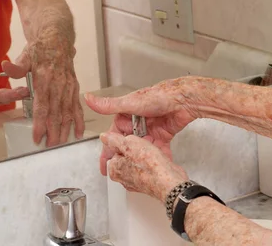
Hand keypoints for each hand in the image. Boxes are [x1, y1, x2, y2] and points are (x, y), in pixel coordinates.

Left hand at [2, 40, 83, 145]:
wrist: (58, 40)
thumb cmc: (40, 50)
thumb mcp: (25, 56)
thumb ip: (17, 66)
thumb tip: (6, 68)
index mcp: (46, 78)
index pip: (43, 106)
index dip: (41, 123)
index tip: (38, 138)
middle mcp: (60, 84)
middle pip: (57, 113)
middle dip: (54, 132)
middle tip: (50, 147)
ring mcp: (69, 87)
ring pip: (68, 112)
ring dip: (65, 129)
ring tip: (60, 143)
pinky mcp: (75, 88)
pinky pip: (78, 107)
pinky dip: (79, 120)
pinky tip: (77, 133)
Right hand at [85, 77, 213, 174]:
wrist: (183, 100)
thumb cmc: (157, 97)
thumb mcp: (130, 103)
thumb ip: (108, 105)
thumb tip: (87, 98)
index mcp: (126, 116)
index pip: (114, 137)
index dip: (109, 152)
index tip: (105, 167)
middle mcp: (137, 124)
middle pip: (128, 146)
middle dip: (125, 159)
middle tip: (122, 174)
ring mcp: (150, 130)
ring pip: (142, 149)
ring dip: (141, 159)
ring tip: (138, 172)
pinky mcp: (163, 136)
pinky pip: (158, 150)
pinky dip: (158, 157)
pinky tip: (157, 167)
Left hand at [100, 132, 188, 201]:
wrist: (168, 180)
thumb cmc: (149, 166)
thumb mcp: (129, 144)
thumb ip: (115, 140)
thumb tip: (105, 137)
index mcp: (114, 170)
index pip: (114, 151)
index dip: (125, 142)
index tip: (132, 139)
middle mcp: (123, 178)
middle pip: (127, 156)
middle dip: (136, 148)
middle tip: (144, 143)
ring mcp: (137, 181)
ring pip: (139, 161)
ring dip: (146, 153)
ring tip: (154, 150)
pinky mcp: (149, 182)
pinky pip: (149, 167)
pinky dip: (154, 161)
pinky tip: (160, 158)